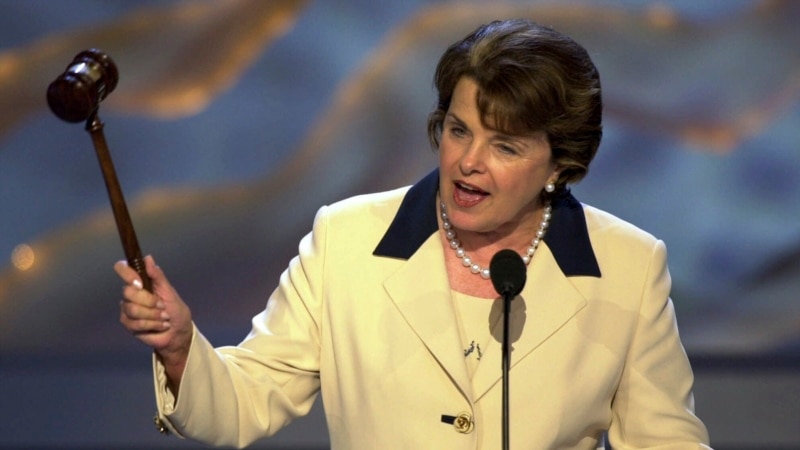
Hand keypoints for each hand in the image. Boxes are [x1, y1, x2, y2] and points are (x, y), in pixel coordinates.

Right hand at [116, 255, 191, 385]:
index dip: (127, 274)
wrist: (178, 332)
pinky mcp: (128, 323)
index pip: (122, 269)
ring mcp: (127, 308)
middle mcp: (131, 293)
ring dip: (152, 315)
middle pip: (127, 292)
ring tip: (164, 318)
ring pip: (132, 309)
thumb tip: (148, 258)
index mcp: (141, 282)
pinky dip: (151, 325)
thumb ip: (158, 276)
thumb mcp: (169, 291)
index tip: (140, 284)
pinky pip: (134, 323)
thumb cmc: (176, 310)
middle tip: (162, 306)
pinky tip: (159, 326)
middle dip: (149, 301)